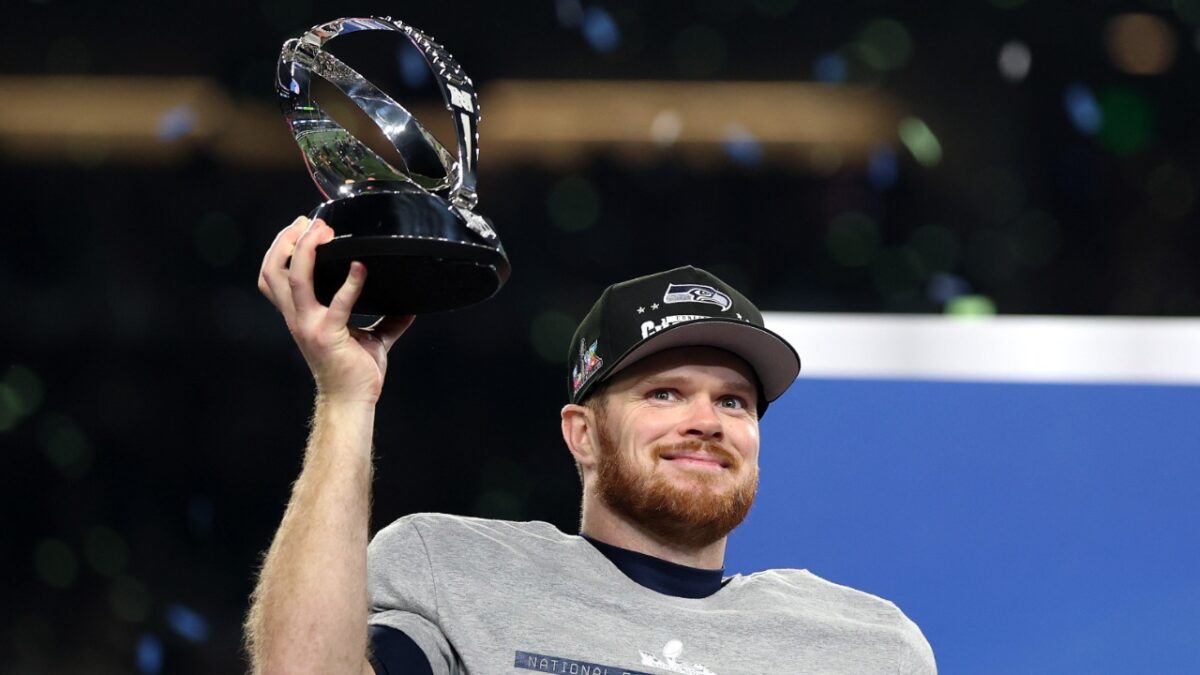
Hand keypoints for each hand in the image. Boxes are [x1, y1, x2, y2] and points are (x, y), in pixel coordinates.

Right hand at [258, 216, 414, 403]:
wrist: (352, 401)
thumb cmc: (355, 372)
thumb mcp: (371, 338)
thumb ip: (387, 319)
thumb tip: (411, 304)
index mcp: (300, 314)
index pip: (273, 276)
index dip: (280, 248)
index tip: (300, 226)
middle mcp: (298, 317)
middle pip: (273, 271)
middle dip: (285, 241)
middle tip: (308, 222)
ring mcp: (309, 325)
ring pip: (293, 280)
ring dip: (306, 251)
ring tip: (322, 232)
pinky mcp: (328, 335)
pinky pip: (337, 304)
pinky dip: (350, 283)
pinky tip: (360, 267)